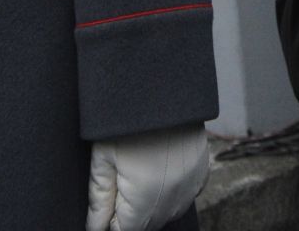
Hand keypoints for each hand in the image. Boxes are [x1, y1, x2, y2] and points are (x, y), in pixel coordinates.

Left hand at [87, 124, 208, 230]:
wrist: (162, 82)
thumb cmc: (126, 116)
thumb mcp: (103, 155)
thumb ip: (99, 198)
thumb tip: (96, 228)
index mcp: (144, 200)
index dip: (111, 218)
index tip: (109, 196)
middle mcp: (172, 199)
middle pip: (147, 224)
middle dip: (131, 211)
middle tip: (123, 175)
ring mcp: (191, 185)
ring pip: (168, 211)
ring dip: (153, 202)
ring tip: (142, 167)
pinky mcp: (202, 169)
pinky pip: (187, 194)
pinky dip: (174, 189)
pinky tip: (161, 167)